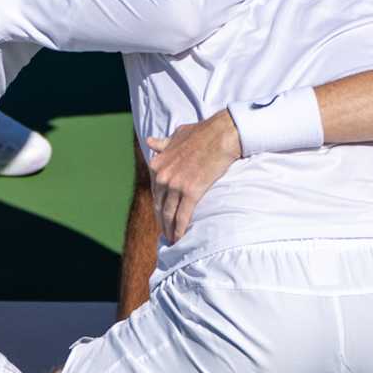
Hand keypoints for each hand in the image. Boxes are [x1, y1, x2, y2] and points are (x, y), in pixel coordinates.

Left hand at [144, 111, 244, 243]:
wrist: (222, 134)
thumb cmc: (201, 133)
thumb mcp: (176, 136)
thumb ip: (162, 144)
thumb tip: (150, 142)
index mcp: (157, 164)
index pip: (155, 192)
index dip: (158, 207)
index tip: (162, 217)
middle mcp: (163, 176)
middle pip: (159, 206)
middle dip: (162, 221)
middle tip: (166, 233)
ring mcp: (176, 185)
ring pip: (169, 214)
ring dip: (170, 229)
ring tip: (172, 239)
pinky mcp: (191, 192)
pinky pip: (182, 216)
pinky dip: (179, 229)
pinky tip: (179, 238)